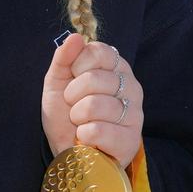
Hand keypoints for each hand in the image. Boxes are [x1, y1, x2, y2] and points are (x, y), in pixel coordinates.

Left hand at [42, 33, 144, 167]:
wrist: (69, 154)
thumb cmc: (66, 117)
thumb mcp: (57, 83)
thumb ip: (64, 59)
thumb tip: (75, 37)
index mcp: (117, 68)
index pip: (98, 52)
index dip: (77, 67)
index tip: (73, 79)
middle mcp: (131, 87)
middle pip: (93, 79)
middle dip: (73, 97)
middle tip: (75, 108)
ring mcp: (135, 114)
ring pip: (94, 106)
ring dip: (77, 118)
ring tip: (82, 125)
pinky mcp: (131, 140)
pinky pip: (97, 130)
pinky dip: (83, 137)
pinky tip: (88, 140)